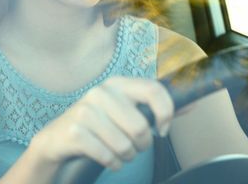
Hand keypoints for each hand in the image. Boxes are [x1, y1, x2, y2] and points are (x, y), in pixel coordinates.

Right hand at [28, 76, 173, 173]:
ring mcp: (85, 111)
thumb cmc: (98, 125)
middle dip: (142, 145)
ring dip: (126, 156)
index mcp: (117, 83)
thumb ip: (156, 106)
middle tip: (134, 145)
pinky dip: (112, 163)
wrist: (56, 139)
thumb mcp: (125, 109)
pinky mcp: (74, 132)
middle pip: (141, 126)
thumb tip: (191, 103)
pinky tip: (107, 159)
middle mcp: (101, 93)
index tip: (163, 129)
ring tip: (118, 151)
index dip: (166, 113)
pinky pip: (107, 156)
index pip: (154, 90)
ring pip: (125, 145)